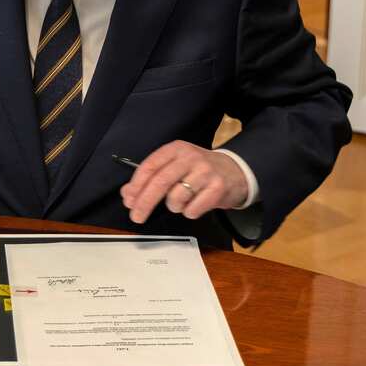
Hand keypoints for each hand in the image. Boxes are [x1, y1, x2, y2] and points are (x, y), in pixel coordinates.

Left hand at [119, 141, 246, 223]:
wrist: (236, 171)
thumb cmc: (200, 170)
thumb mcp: (176, 166)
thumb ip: (152, 177)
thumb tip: (128, 194)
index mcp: (176, 149)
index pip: (150, 166)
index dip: (136, 185)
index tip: (129, 200)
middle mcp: (190, 158)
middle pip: (160, 182)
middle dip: (144, 202)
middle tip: (136, 216)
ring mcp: (205, 172)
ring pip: (176, 198)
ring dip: (174, 206)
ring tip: (183, 201)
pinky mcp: (217, 189)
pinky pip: (192, 210)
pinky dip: (189, 212)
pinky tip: (196, 203)